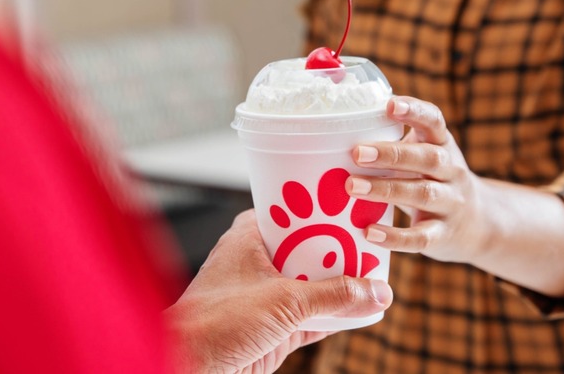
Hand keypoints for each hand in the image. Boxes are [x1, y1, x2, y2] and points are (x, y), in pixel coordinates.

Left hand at [164, 209, 392, 372]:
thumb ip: (332, 296)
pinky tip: (360, 312)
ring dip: (339, 285)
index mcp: (249, 239)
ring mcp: (266, 297)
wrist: (189, 367)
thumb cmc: (213, 322)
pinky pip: (313, 318)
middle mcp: (257, 264)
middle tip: (369, 239)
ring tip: (373, 275)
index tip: (349, 205)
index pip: (291, 212)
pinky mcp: (274, 329)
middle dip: (336, 249)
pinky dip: (334, 316)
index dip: (319, 208)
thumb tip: (374, 290)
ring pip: (312, 284)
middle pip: (307, 249)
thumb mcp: (284, 301)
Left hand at [345, 96, 487, 262]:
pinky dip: (394, 236)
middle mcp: (452, 171)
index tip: (390, 104)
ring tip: (351, 187)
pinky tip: (369, 232)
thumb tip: (335, 135)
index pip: (434, 121)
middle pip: (428, 158)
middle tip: (356, 152)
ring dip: (385, 190)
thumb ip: (394, 145)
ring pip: (422, 194)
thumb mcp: (423, 156)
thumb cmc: (433, 181)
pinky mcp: (443, 235)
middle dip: (391, 154)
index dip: (414, 111)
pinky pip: (420, 237)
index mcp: (442, 145)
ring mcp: (451, 203)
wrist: (477, 223)